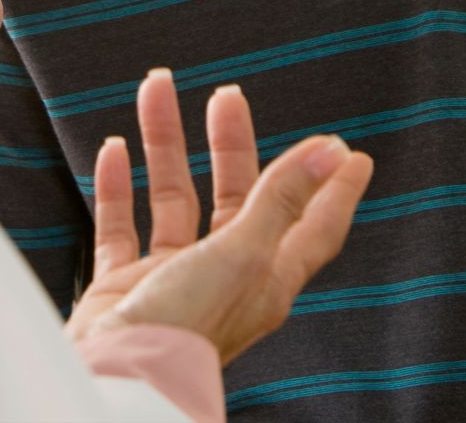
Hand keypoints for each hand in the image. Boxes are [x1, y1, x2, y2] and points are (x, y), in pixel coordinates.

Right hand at [65, 70, 373, 363]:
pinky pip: (120, 225)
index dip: (334, 191)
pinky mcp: (125, 286)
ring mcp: (172, 279)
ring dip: (163, 145)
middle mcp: (223, 277)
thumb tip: (332, 152)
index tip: (351, 152)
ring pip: (171, 199)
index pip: (314, 226)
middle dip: (231, 145)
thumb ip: (282, 197)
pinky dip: (118, 187)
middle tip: (226, 97)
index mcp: (266, 279)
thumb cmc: (188, 323)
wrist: (117, 375)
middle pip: (235, 198)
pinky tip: (115, 150)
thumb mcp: (243, 251)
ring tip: (156, 89)